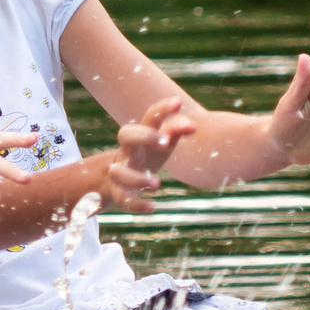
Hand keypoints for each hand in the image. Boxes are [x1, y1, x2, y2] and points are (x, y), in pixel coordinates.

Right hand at [101, 96, 196, 213]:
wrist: (116, 179)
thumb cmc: (148, 155)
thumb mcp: (163, 142)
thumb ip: (176, 132)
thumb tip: (192, 125)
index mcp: (141, 135)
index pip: (149, 117)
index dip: (162, 109)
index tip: (178, 102)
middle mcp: (127, 151)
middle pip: (126, 134)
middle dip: (145, 136)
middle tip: (165, 142)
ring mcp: (120, 171)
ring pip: (120, 172)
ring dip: (138, 178)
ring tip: (157, 183)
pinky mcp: (119, 193)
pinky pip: (124, 200)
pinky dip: (137, 205)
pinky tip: (152, 207)